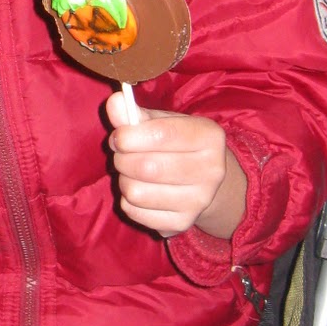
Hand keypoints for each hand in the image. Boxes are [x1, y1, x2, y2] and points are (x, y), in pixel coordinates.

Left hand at [105, 92, 247, 238]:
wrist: (203, 180)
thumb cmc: (177, 143)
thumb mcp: (162, 121)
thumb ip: (135, 113)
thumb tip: (114, 102)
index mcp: (209, 136)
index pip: (160, 135)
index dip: (128, 135)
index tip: (118, 136)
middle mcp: (212, 171)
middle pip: (146, 167)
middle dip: (122, 159)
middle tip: (122, 154)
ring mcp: (199, 201)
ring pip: (136, 192)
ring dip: (124, 180)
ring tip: (133, 173)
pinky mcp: (182, 223)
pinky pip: (134, 212)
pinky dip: (127, 201)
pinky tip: (141, 191)